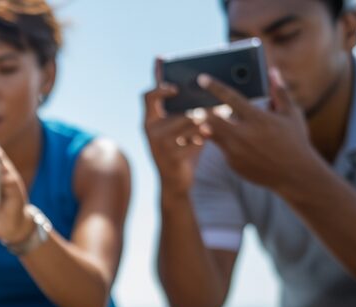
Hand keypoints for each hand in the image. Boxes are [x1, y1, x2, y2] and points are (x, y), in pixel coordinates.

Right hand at [144, 59, 209, 195]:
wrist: (175, 182)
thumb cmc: (178, 147)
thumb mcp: (174, 125)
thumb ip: (176, 104)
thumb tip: (174, 75)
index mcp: (149, 120)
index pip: (148, 96)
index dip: (162, 88)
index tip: (177, 89)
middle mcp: (151, 131)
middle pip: (179, 111)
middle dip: (196, 114)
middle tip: (207, 115)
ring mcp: (160, 145)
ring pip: (190, 123)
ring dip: (202, 126)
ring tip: (207, 128)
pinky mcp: (172, 157)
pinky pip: (195, 140)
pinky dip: (201, 140)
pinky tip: (200, 143)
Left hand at [199, 67, 319, 191]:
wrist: (295, 174)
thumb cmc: (295, 140)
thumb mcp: (291, 114)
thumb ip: (280, 92)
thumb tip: (272, 71)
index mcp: (257, 119)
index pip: (230, 98)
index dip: (214, 87)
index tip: (201, 78)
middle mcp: (243, 135)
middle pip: (211, 119)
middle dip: (202, 110)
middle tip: (194, 103)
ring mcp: (236, 151)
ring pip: (211, 134)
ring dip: (207, 126)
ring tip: (201, 119)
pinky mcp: (232, 164)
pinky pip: (222, 148)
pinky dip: (222, 141)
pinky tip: (223, 138)